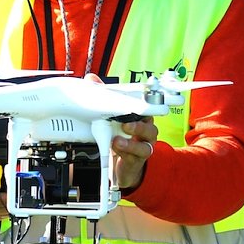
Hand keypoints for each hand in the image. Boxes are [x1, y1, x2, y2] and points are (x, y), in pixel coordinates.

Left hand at [80, 73, 157, 189]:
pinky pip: (136, 156)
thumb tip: (92, 79)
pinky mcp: (137, 159)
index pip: (148, 108)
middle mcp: (146, 130)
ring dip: (131, 143)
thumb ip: (103, 96)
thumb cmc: (119, 135)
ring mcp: (143, 145)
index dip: (148, 104)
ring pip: (145, 144)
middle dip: (139, 126)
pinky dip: (125, 153)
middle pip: (150, 126)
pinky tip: (116, 149)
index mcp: (141, 116)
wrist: (120, 163)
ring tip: (117, 141)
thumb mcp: (110, 115)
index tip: (144, 101)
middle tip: (126, 125)